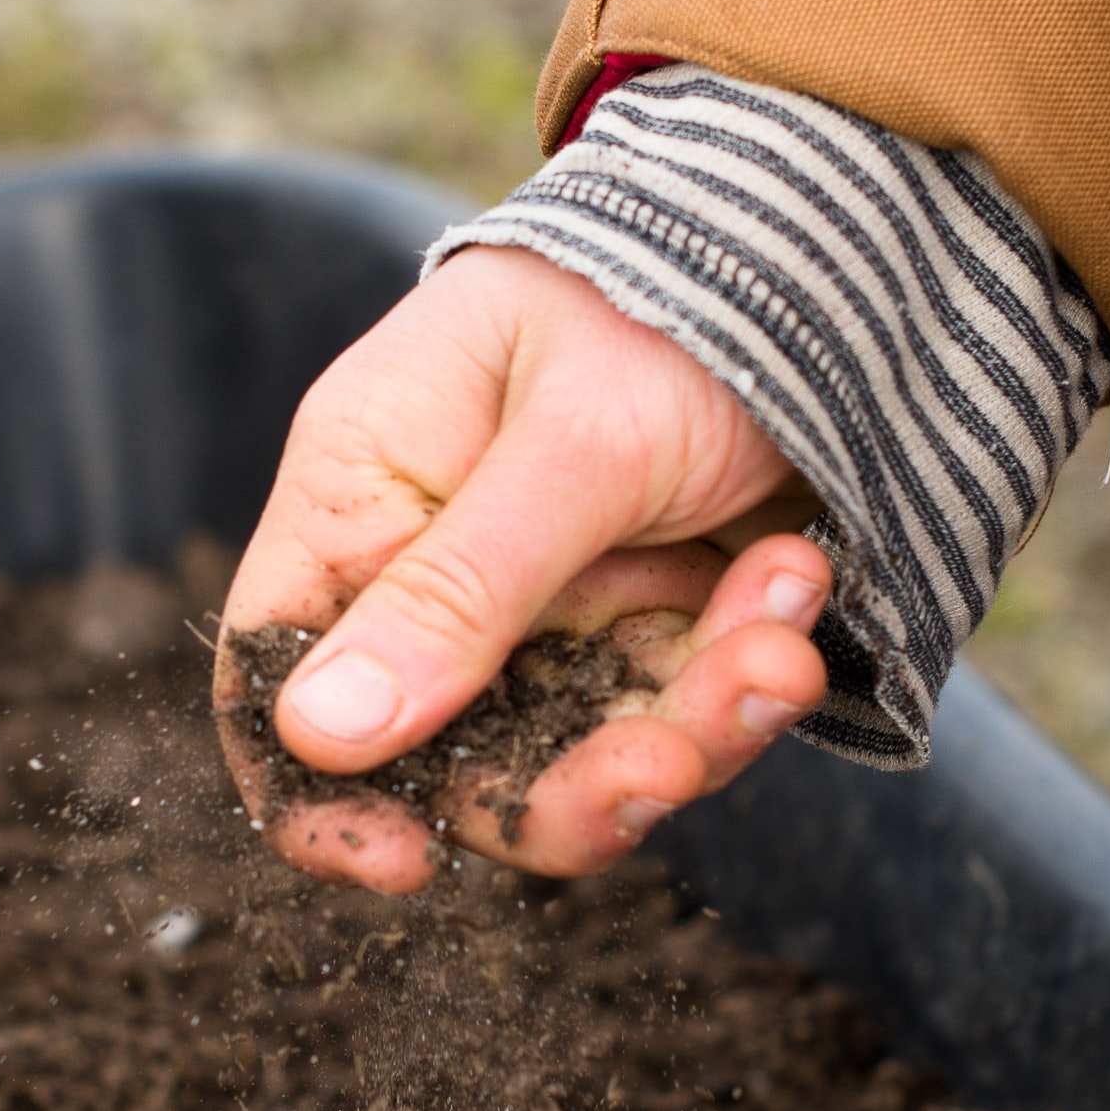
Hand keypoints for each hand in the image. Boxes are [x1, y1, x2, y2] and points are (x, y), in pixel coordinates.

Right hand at [214, 246, 831, 892]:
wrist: (829, 245)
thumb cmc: (662, 298)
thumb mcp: (569, 444)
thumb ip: (458, 590)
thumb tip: (318, 737)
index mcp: (364, 492)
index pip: (281, 672)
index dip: (318, 792)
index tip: (403, 865)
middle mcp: (442, 564)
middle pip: (456, 752)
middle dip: (573, 780)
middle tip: (671, 763)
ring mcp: (555, 601)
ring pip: (588, 749)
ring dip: (695, 722)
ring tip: (780, 649)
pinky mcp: (655, 618)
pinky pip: (683, 709)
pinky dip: (750, 666)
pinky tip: (796, 579)